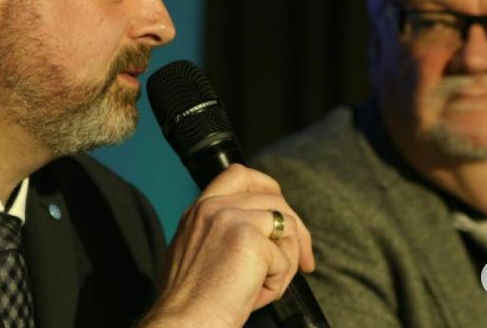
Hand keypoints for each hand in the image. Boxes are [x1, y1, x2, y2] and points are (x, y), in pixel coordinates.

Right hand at [141, 164, 314, 327]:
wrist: (183, 324)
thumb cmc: (190, 303)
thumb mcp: (194, 252)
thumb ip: (218, 232)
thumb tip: (258, 235)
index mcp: (200, 209)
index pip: (240, 174)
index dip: (268, 188)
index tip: (281, 213)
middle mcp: (215, 207)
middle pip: (275, 199)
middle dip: (296, 231)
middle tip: (303, 261)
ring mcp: (232, 220)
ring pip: (287, 227)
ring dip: (286, 263)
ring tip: (264, 287)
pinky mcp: (250, 240)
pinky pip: (285, 258)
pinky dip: (277, 283)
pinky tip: (255, 296)